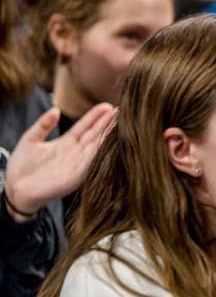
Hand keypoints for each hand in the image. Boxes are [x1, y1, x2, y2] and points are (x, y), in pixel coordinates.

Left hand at [4, 104, 115, 220]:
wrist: (15, 190)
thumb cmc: (21, 168)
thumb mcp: (30, 140)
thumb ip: (43, 125)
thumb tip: (55, 109)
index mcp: (65, 144)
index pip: (84, 127)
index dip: (95, 116)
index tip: (107, 106)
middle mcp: (75, 153)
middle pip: (94, 135)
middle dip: (107, 123)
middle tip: (120, 110)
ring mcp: (77, 165)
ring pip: (96, 147)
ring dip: (108, 135)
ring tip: (119, 123)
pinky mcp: (76, 177)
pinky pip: (91, 163)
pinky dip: (100, 152)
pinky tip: (109, 142)